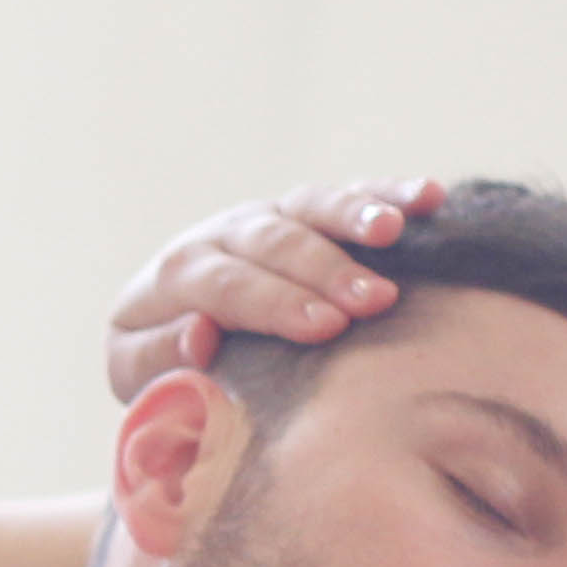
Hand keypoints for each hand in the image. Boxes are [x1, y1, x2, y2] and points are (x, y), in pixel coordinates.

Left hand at [100, 178, 447, 400]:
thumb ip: (156, 357)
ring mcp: (268, 216)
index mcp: (176, 276)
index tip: (325, 327)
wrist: (168, 331)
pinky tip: (429, 197)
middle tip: (373, 300)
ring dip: (355, 216)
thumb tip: (199, 336)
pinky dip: (388, 193)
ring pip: (311, 206)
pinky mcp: (306, 213)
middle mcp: (222, 234)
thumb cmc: (164, 368)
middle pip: (274, 242)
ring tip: (395, 232)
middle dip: (325, 270)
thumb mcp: (137, 374)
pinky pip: (349, 196)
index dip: (274, 302)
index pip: (225, 284)